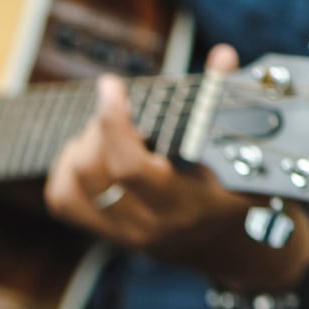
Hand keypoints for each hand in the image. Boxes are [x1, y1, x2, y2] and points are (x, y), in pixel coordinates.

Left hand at [43, 45, 303, 279]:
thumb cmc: (243, 197)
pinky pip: (62, 199)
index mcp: (183, 207)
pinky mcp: (104, 235)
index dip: (114, 123)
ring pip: (71, 183)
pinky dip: (67, 168)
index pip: (130, 168)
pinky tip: (93, 153)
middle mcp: (146, 225)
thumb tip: (222, 56)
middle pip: (92, 170)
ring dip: (82, 146)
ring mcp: (121, 234)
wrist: (232, 252)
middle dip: (101, 128)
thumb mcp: (247, 157)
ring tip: (114, 133)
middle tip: (126, 112)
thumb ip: (229, 106)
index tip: (112, 86)